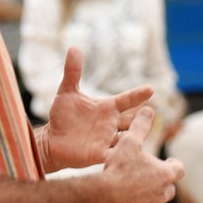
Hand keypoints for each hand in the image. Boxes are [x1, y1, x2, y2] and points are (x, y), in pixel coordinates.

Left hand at [40, 47, 153, 172]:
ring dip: (137, 136)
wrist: (52, 141)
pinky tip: (131, 155)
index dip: (138, 95)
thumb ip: (73, 72)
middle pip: (133, 120)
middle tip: (151, 112)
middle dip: (143, 117)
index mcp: (107, 108)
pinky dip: (123, 155)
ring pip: (130, 137)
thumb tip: (73, 47)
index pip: (127, 100)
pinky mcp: (102, 154)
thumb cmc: (62, 116)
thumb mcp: (67, 92)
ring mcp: (109, 139)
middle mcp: (112, 123)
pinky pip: (117, 154)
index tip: (151, 89)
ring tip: (144, 133)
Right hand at [102, 106, 184, 202]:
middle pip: (169, 188)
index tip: (166, 162)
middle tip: (146, 175)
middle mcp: (163, 194)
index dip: (172, 164)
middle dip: (160, 182)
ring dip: (148, 196)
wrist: (103, 197)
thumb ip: (140, 126)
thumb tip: (148, 109)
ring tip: (132, 188)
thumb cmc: (118, 168)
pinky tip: (122, 202)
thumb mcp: (129, 142)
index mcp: (165, 175)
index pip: (179, 169)